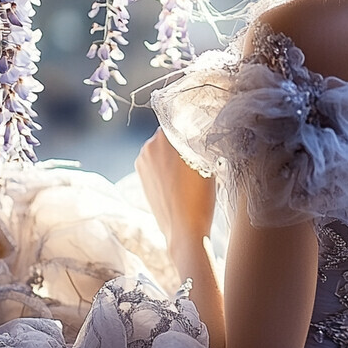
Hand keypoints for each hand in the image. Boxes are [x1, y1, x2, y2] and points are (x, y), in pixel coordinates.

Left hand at [135, 127, 215, 249]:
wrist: (184, 229)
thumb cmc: (200, 196)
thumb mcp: (207, 161)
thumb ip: (199, 141)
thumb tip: (200, 128)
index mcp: (166, 136)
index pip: (181, 118)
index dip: (194, 124)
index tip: (204, 132)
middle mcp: (150, 144)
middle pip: (171, 132)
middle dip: (183, 139)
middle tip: (199, 152)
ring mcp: (142, 160)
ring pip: (162, 147)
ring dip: (174, 153)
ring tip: (189, 170)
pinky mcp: (140, 175)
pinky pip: (156, 161)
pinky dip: (166, 165)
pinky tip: (179, 179)